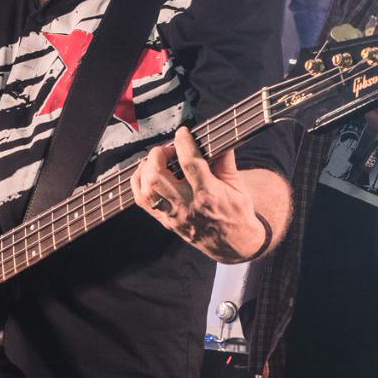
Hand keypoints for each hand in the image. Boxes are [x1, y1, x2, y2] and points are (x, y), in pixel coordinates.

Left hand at [131, 128, 268, 262]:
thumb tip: (218, 138)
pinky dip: (139, 184)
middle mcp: (188, 206)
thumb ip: (225, 160)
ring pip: (146, 190)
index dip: (183, 143)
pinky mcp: (166, 222)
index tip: (183, 132)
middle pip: (157, 177)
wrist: (234, 245)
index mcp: (209, 194)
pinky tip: (147, 174)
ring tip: (157, 161)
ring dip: (146, 169)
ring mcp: (174, 216)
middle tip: (168, 149)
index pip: (189, 163)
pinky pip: (143, 203)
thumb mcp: (238, 186)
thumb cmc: (237, 214)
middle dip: (157, 155)